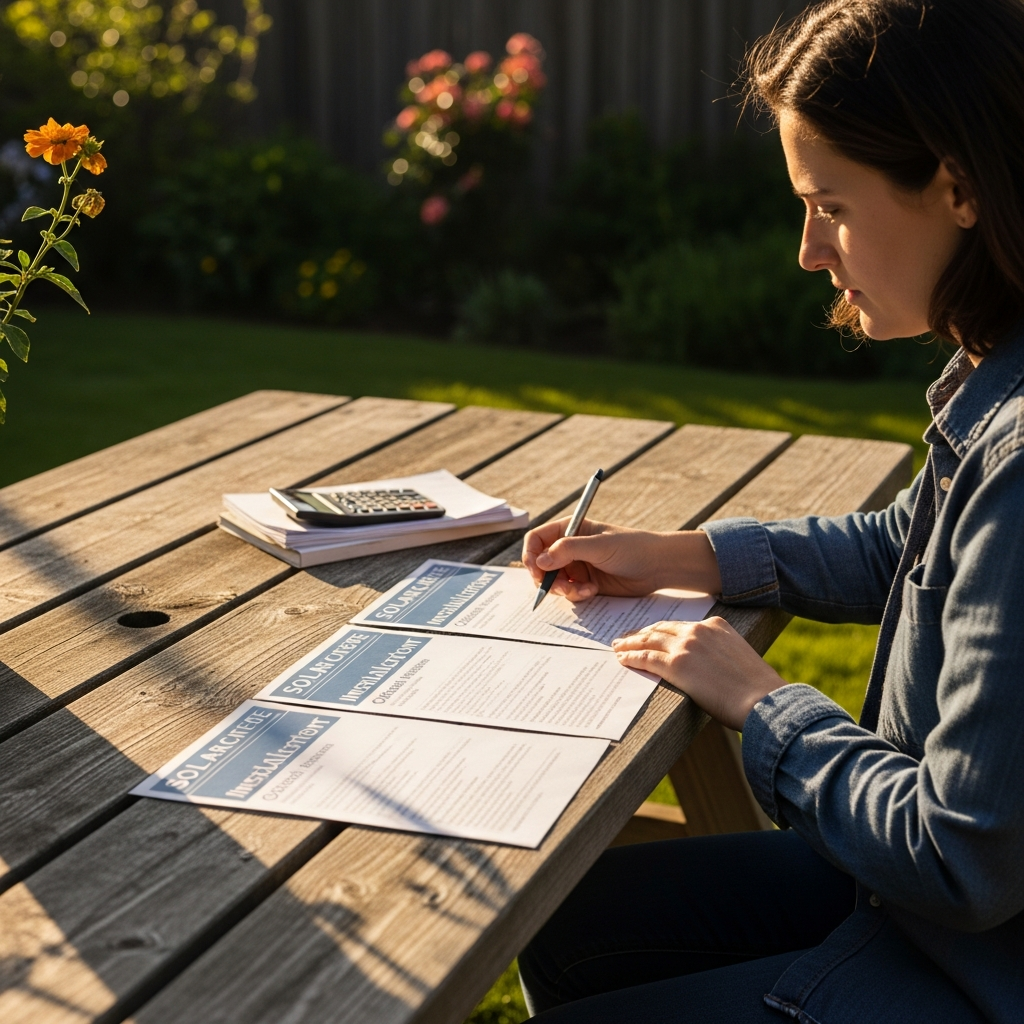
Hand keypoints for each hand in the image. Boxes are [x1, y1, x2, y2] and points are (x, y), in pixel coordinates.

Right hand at [522, 520, 721, 601]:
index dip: (531, 554)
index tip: (536, 570)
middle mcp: (569, 547)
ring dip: (564, 589)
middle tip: (560, 587)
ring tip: (583, 590)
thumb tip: (539, 561)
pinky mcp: (585, 584)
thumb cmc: (632, 547)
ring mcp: (577, 567)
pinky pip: (569, 593)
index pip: (537, 539)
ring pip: (553, 582)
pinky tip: (592, 591)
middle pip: (540, 564)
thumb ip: (568, 550)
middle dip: (547, 578)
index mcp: (569, 529)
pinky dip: (576, 595)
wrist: (658, 566)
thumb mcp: (599, 546)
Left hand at [612, 617, 785, 730]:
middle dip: (641, 633)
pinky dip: (631, 657)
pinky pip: (646, 658)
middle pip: (660, 628)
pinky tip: (622, 660)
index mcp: (716, 624)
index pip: (679, 624)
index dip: (660, 630)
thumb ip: (717, 653)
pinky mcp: (677, 665)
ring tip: (618, 648)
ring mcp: (687, 645)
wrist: (764, 701)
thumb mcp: (738, 657)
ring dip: (630, 644)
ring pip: (649, 640)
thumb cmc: (756, 689)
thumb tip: (703, 666)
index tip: (649, 633)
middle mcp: (700, 629)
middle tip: (625, 638)